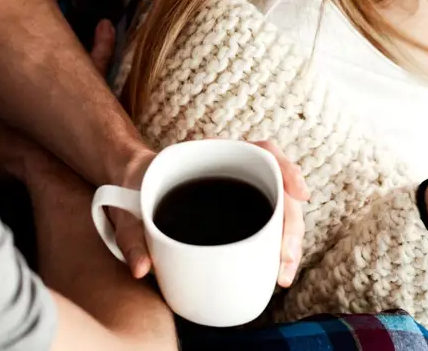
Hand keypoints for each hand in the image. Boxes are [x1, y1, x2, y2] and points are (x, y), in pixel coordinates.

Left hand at [87, 14, 310, 286]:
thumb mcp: (127, 207)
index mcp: (215, 154)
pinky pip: (268, 223)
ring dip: (290, 240)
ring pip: (279, 209)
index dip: (287, 171)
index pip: (264, 152)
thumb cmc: (132, 190)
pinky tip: (277, 270)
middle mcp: (234, 169)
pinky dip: (277, 245)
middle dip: (291, 225)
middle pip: (279, 188)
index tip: (299, 195)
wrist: (129, 187)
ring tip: (282, 275)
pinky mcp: (239, 212)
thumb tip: (142, 270)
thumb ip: (130, 235)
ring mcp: (240, 190)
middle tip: (284, 260)